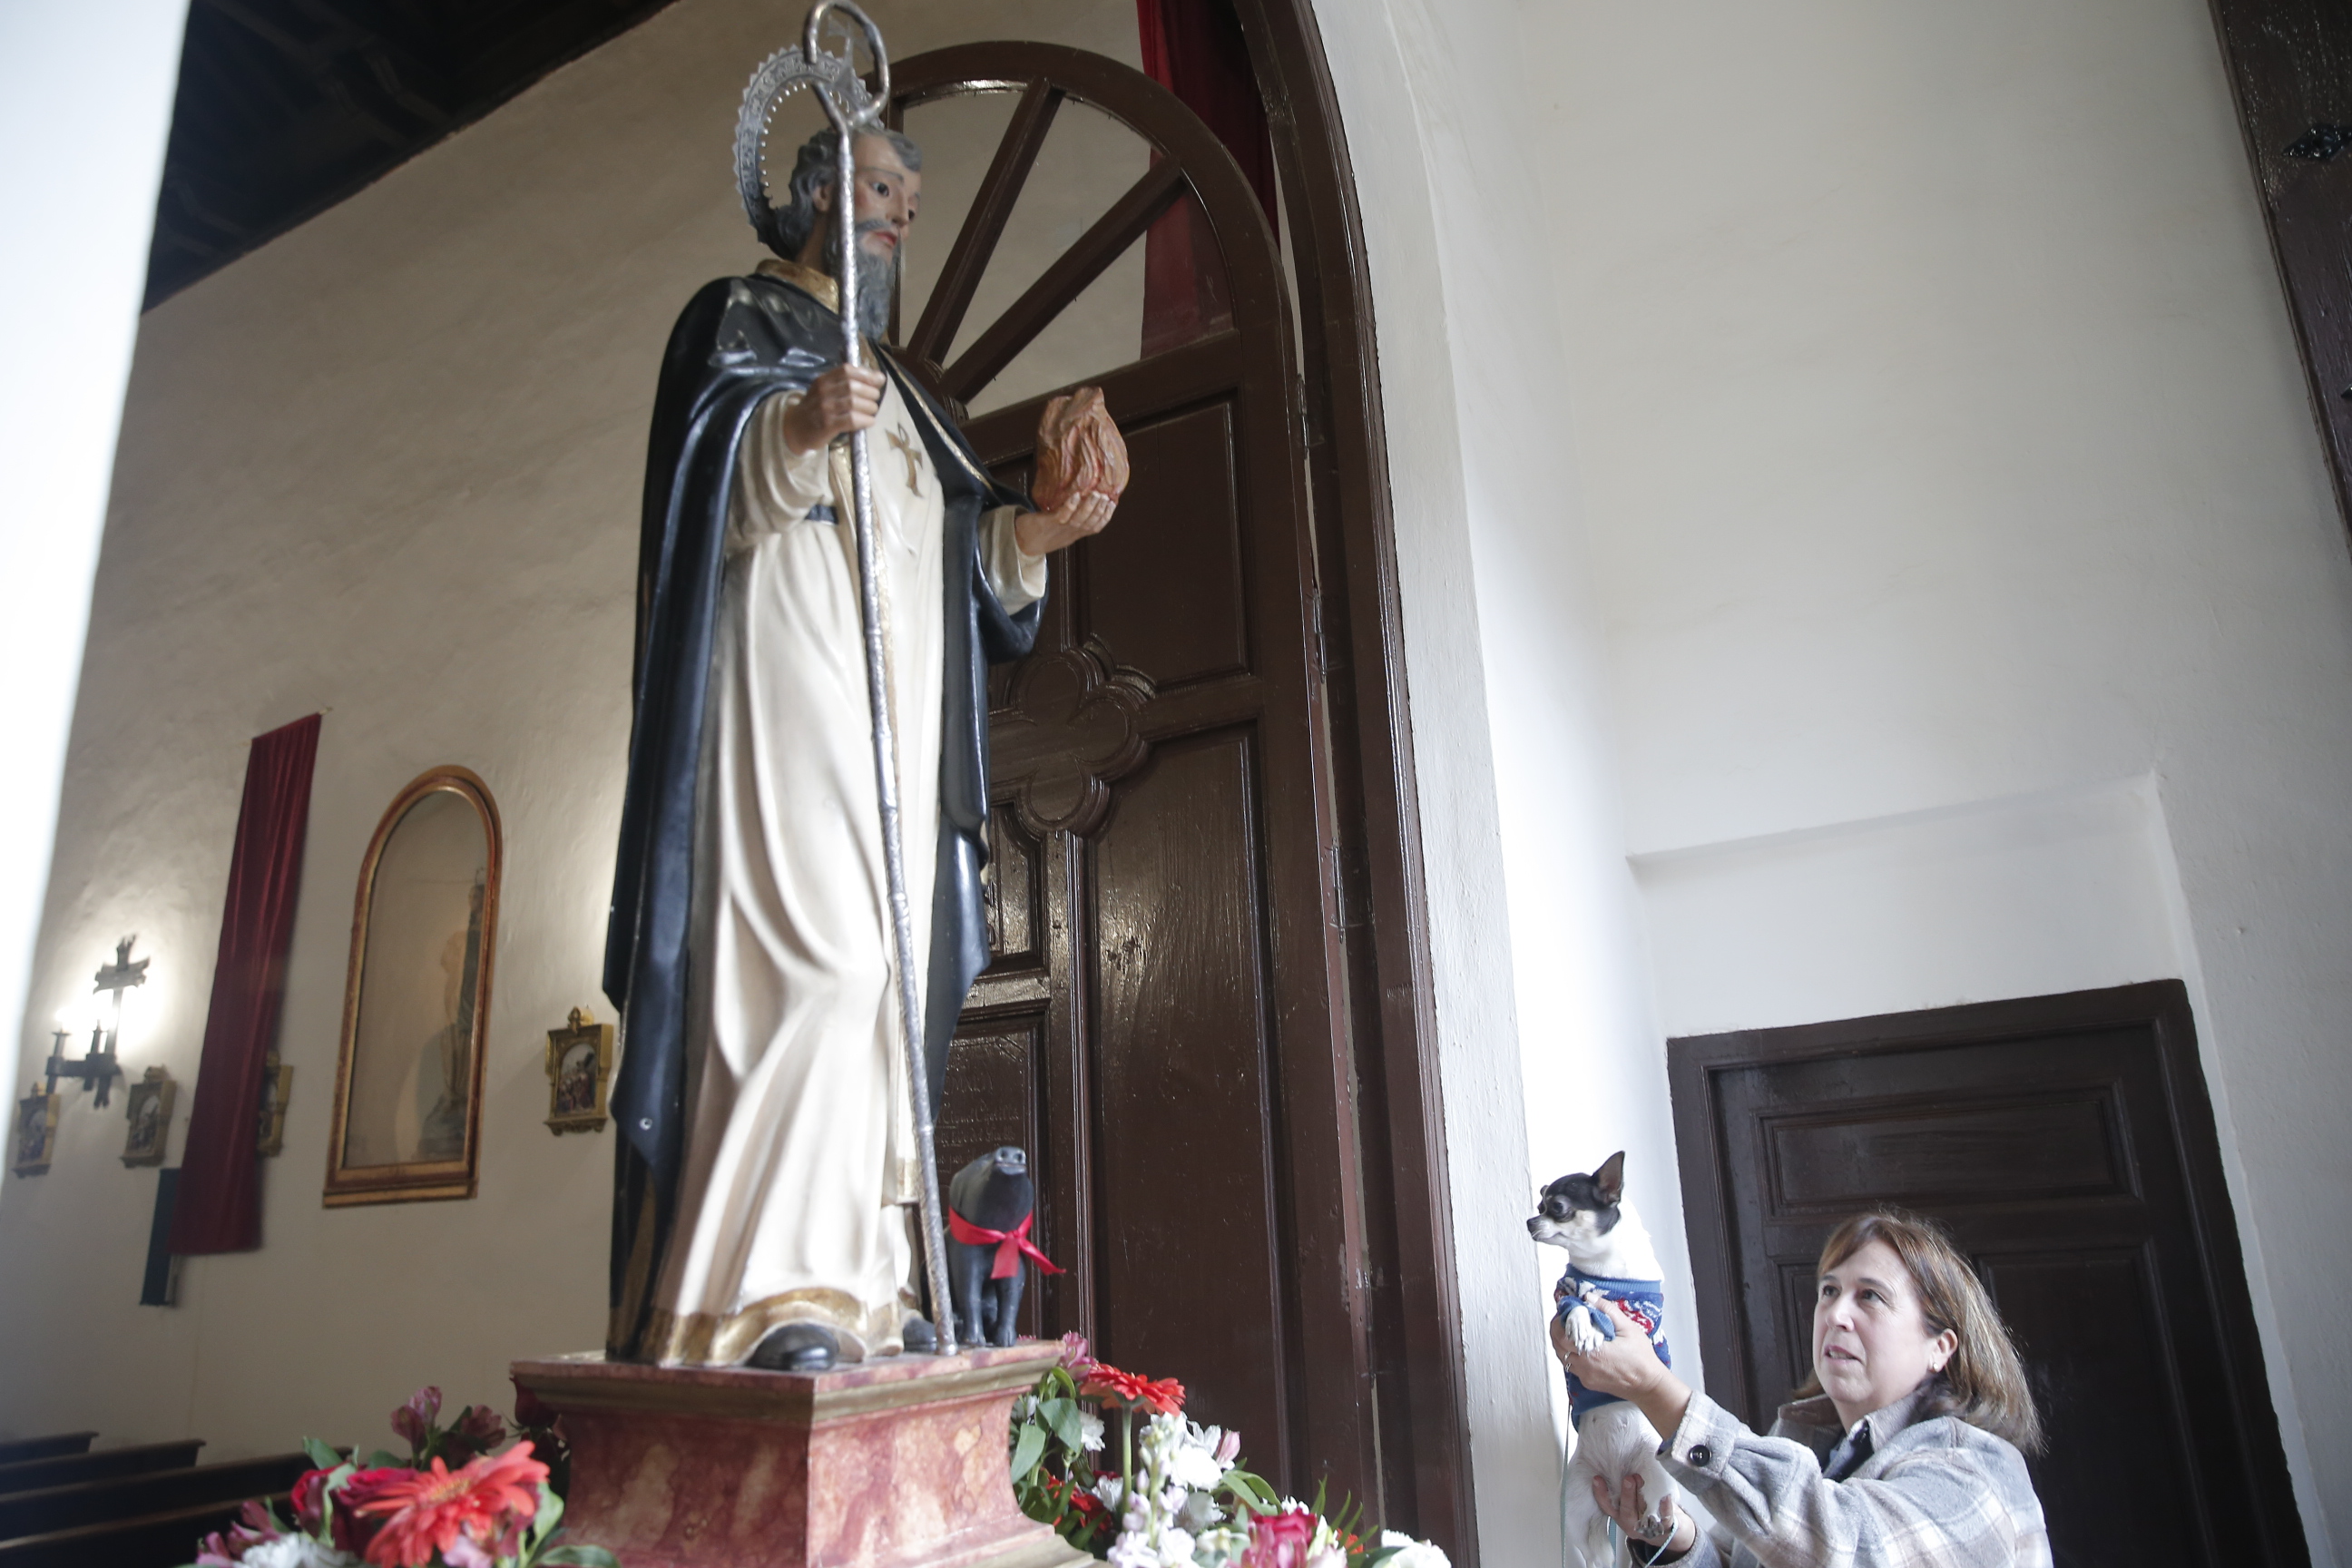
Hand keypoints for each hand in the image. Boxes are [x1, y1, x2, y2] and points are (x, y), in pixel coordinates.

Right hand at [780, 364, 885, 453]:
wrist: (795, 429)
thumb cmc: (816, 408)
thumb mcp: (825, 390)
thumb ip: (847, 382)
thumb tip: (879, 377)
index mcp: (823, 380)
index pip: (847, 370)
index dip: (866, 374)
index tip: (879, 380)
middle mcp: (823, 392)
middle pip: (853, 387)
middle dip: (870, 393)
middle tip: (874, 399)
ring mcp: (824, 408)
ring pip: (854, 403)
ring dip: (869, 407)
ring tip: (872, 411)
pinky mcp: (827, 425)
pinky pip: (851, 420)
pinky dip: (865, 420)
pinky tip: (869, 421)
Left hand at [1014, 488, 1115, 556]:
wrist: (1021, 542)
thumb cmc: (1042, 531)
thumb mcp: (1062, 526)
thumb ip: (1073, 516)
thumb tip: (1084, 496)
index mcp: (1075, 534)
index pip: (1096, 526)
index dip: (1106, 516)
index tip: (1113, 502)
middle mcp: (1070, 533)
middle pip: (1090, 523)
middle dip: (1100, 509)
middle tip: (1105, 495)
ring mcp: (1059, 529)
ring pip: (1079, 519)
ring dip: (1089, 506)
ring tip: (1095, 493)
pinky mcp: (1047, 524)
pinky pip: (1062, 515)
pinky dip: (1070, 506)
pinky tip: (1075, 495)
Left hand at [1558, 1295, 1694, 1440]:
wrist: (1648, 1385)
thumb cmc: (1641, 1358)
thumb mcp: (1628, 1328)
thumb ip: (1607, 1310)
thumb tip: (1589, 1297)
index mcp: (1592, 1351)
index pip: (1562, 1334)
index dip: (1559, 1320)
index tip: (1564, 1310)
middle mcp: (1585, 1366)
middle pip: (1558, 1346)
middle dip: (1557, 1330)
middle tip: (1564, 1318)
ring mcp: (1585, 1376)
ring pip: (1562, 1357)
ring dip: (1562, 1343)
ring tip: (1570, 1330)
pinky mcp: (1588, 1383)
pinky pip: (1572, 1366)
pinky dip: (1570, 1354)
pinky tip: (1579, 1346)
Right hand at [1590, 1473, 1692, 1556]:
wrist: (1663, 1530)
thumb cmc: (1642, 1508)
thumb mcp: (1628, 1500)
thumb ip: (1622, 1487)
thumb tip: (1617, 1460)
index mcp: (1619, 1514)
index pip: (1607, 1505)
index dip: (1601, 1493)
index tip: (1597, 1478)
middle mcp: (1630, 1522)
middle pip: (1626, 1510)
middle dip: (1627, 1494)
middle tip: (1628, 1478)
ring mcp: (1646, 1527)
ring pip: (1643, 1512)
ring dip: (1641, 1496)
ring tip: (1640, 1478)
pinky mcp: (1662, 1528)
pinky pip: (1664, 1518)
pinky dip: (1665, 1507)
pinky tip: (1665, 1496)